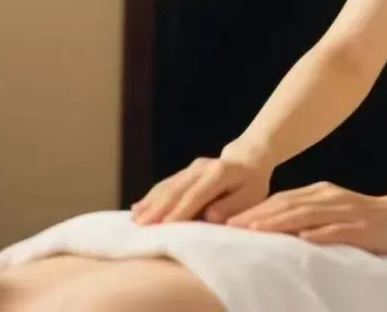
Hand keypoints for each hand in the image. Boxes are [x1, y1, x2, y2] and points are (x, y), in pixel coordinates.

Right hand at [131, 154, 272, 225]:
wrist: (248, 157)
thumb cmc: (252, 183)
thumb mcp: (251, 196)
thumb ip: (231, 206)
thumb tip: (209, 215)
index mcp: (219, 173)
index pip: (195, 195)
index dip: (179, 212)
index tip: (164, 228)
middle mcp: (201, 168)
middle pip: (176, 190)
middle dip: (157, 209)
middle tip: (139, 228)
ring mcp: (190, 168)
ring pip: (167, 187)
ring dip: (149, 204)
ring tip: (134, 221)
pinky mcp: (184, 172)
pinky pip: (165, 185)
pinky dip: (150, 197)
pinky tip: (137, 208)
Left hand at [225, 181, 386, 253]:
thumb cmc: (366, 219)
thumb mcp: (333, 211)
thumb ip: (308, 215)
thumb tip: (276, 228)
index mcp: (321, 193)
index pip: (282, 200)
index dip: (255, 209)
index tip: (229, 220)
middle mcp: (329, 198)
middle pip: (288, 204)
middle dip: (258, 215)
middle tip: (230, 226)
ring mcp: (344, 212)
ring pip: (306, 215)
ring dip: (279, 222)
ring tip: (255, 231)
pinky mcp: (360, 227)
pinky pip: (336, 230)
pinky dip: (317, 234)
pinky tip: (302, 239)